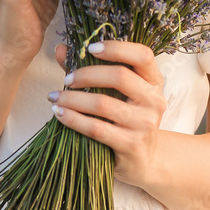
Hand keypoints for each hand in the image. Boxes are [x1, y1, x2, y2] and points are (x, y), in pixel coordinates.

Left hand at [51, 40, 165, 188]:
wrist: (143, 162)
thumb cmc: (125, 120)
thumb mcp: (117, 93)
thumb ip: (89, 69)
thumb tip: (60, 49)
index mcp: (153, 81)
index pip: (142, 55)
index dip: (116, 48)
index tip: (90, 48)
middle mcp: (154, 100)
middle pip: (120, 76)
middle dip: (86, 74)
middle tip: (66, 79)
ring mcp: (145, 124)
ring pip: (103, 104)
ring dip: (73, 98)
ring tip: (55, 97)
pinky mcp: (132, 145)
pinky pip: (96, 128)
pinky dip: (73, 119)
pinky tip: (59, 113)